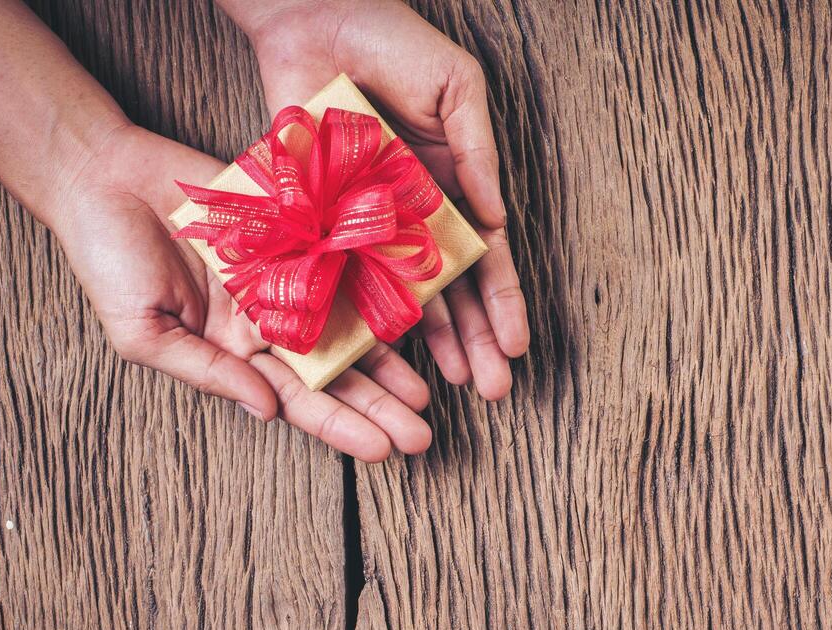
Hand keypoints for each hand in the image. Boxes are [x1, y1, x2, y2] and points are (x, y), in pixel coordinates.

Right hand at [52, 124, 433, 460]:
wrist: (103, 174)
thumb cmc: (108, 257)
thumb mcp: (144, 330)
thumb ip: (207, 371)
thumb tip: (266, 411)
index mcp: (235, 355)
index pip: (298, 401)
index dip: (340, 426)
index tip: (382, 451)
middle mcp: (270, 324)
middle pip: (336, 374)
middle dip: (379, 407)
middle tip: (423, 437)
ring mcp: (288, 280)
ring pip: (350, 326)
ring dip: (390, 361)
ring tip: (428, 393)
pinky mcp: (297, 234)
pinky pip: (345, 263)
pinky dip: (378, 287)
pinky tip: (416, 313)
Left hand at [239, 0, 529, 400]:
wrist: (315, 16)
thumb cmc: (394, 43)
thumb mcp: (457, 89)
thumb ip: (479, 154)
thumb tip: (500, 221)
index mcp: (453, 188)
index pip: (486, 258)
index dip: (503, 303)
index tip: (516, 346)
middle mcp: (415, 216)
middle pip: (452, 292)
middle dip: (475, 342)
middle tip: (493, 391)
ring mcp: (369, 222)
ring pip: (405, 296)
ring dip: (431, 343)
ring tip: (453, 386)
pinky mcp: (322, 216)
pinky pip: (345, 272)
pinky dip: (364, 312)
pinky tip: (385, 354)